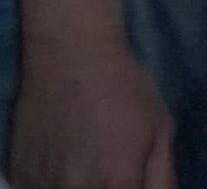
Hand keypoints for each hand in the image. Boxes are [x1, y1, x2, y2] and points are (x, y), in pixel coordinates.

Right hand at [11, 0, 176, 188]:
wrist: (69, 57)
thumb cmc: (123, 89)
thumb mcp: (159, 130)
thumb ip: (161, 176)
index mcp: (115, 183)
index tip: (136, 179)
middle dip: (112, 186)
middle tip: (113, 162)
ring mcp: (40, 187)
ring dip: (82, 184)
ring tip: (88, 155)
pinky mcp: (18, 177)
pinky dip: (54, 181)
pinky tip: (65, 155)